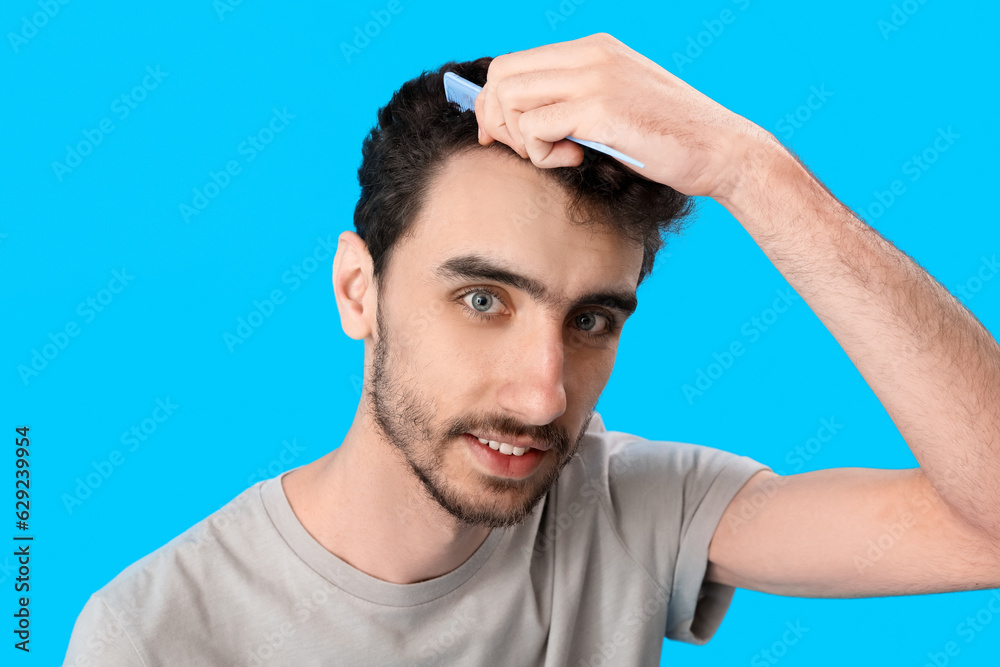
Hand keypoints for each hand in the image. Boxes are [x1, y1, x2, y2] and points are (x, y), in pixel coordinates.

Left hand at [474, 33, 779, 200]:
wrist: (723, 151)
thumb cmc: (669, 140)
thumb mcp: (616, 107)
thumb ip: (573, 102)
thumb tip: (514, 119)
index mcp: (594, 48)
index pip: (513, 62)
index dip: (494, 103)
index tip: (500, 136)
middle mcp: (591, 54)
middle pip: (502, 74)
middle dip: (497, 119)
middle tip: (525, 150)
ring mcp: (595, 78)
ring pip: (510, 97)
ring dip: (520, 137)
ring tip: (555, 155)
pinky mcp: (600, 109)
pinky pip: (534, 128)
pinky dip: (541, 153)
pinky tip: (574, 160)